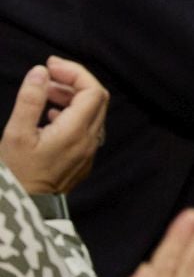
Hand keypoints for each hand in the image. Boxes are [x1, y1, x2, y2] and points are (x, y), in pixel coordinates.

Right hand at [2, 58, 107, 195]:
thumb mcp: (16, 134)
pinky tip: (50, 116)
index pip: (92, 90)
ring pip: (92, 114)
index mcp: (77, 132)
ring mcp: (88, 152)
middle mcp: (89, 141)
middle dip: (74, 82)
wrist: (22, 211)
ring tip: (45, 93)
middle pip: (96, 99)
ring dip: (72, 98)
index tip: (51, 66)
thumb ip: (30, 100)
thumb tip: (41, 71)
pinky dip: (73, 114)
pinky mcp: (82, 161)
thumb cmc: (16, 173)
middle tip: (47, 77)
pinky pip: (86, 128)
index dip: (75, 72)